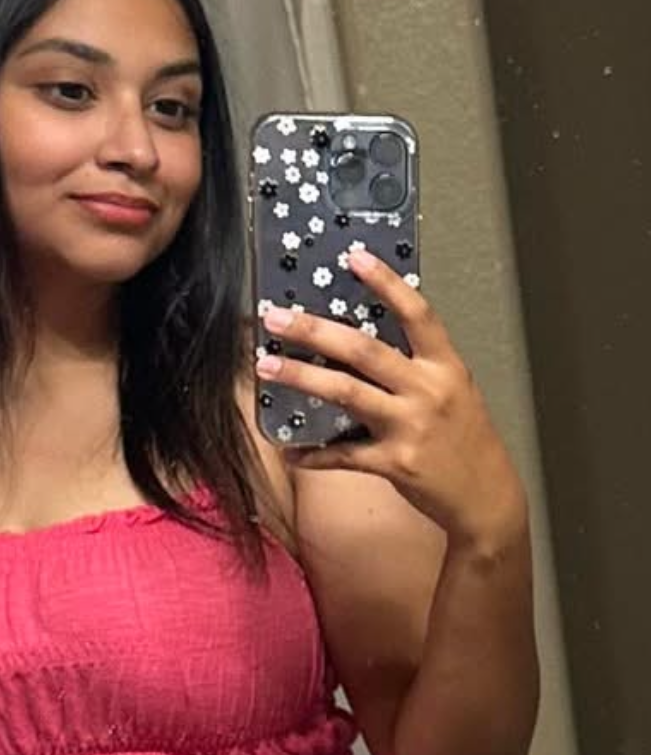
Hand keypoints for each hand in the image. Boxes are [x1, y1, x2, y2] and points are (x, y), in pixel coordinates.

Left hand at [257, 244, 526, 551]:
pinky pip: (344, 454)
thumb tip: (364, 341)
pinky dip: (313, 453)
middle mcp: (428, 391)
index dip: (385, 283)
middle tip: (277, 316)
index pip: (416, 313)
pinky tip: (289, 448)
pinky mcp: (395, 463)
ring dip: (302, 377)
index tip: (353, 257)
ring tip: (268, 365)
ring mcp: (410, 427)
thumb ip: (418, 365)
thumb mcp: (454, 390)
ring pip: (346, 394)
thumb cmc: (466, 440)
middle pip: (364, 350)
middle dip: (315, 330)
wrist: (486, 496)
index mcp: (445, 366)